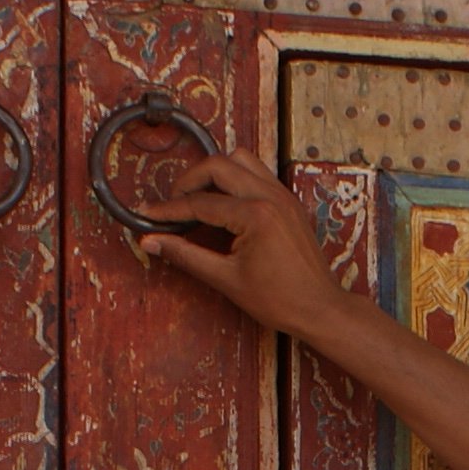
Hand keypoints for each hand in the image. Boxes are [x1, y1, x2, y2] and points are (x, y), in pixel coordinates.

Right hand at [136, 154, 362, 341]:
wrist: (320, 309)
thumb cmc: (280, 300)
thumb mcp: (226, 279)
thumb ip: (186, 255)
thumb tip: (151, 242)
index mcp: (256, 215)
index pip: (200, 203)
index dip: (169, 210)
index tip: (148, 215)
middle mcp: (271, 196)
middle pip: (218, 165)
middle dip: (189, 180)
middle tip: (173, 205)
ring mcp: (283, 196)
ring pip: (240, 160)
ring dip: (215, 173)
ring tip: (197, 198)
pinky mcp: (289, 201)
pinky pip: (257, 173)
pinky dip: (236, 179)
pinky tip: (224, 204)